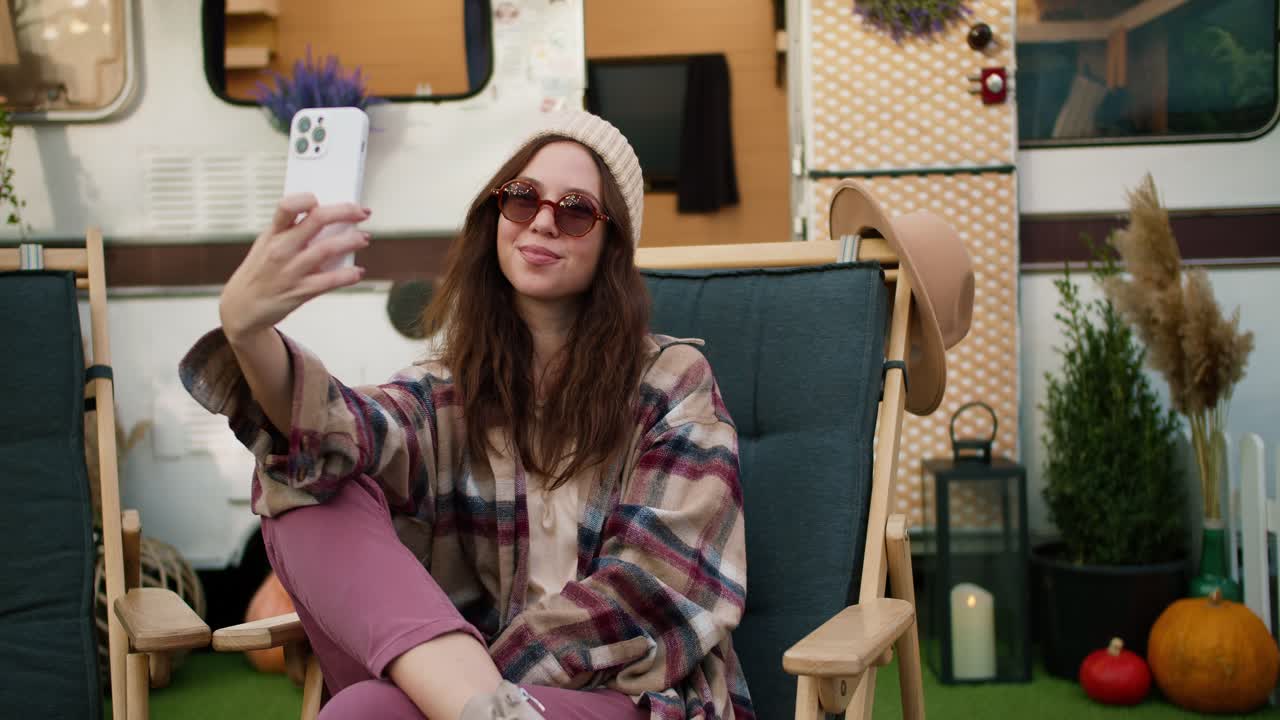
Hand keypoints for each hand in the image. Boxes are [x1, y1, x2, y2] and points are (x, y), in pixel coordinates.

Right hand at [219, 194, 370, 341]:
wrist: (242, 307)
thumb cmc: (260, 272)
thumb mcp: (267, 245)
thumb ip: (291, 232)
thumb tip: (327, 219)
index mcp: (273, 234)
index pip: (287, 206)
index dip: (308, 199)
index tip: (323, 201)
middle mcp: (281, 249)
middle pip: (317, 220)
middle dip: (345, 212)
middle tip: (362, 212)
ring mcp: (291, 270)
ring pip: (328, 249)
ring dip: (352, 241)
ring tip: (364, 238)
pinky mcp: (300, 291)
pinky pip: (330, 280)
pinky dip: (349, 275)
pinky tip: (358, 272)